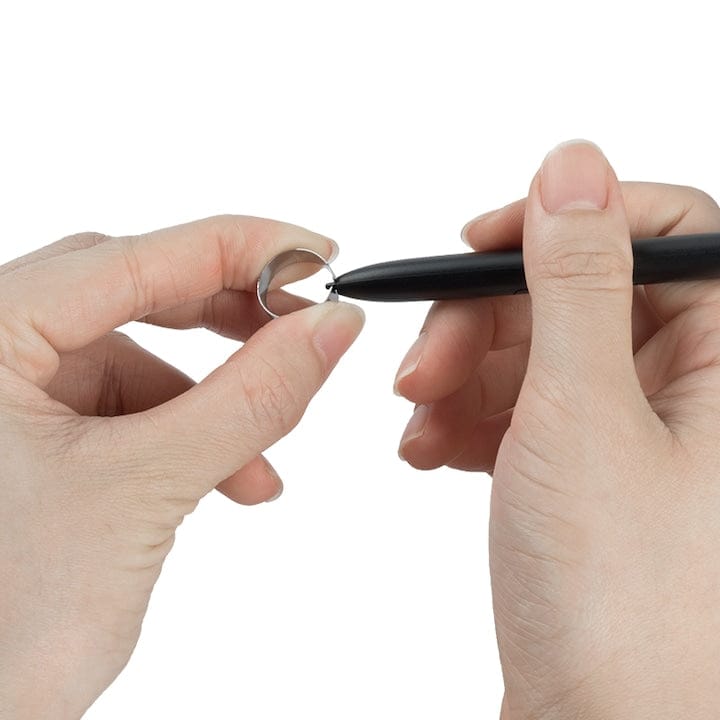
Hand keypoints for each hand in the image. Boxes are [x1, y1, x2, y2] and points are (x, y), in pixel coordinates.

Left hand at [0, 216, 363, 717]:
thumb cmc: (1, 627)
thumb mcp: (147, 489)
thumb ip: (251, 397)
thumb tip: (331, 328)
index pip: (138, 256)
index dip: (245, 248)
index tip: (319, 256)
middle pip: (135, 291)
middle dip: (229, 320)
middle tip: (302, 332)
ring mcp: (6, 390)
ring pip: (135, 356)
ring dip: (211, 401)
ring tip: (257, 460)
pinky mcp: (29, 432)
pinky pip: (124, 405)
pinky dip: (183, 434)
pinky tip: (225, 480)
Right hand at [395, 141, 719, 716]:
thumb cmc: (624, 604)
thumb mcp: (583, 412)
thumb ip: (577, 279)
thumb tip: (572, 167)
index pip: (659, 229)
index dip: (564, 220)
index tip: (481, 240)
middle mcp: (697, 386)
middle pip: (576, 294)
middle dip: (483, 321)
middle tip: (420, 365)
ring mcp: (641, 428)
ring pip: (539, 353)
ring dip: (465, 376)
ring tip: (420, 424)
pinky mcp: (592, 467)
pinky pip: (528, 408)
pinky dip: (474, 418)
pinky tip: (434, 448)